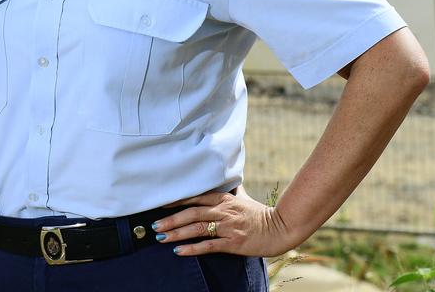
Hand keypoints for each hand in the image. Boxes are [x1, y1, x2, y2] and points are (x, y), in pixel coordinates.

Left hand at [153, 188, 298, 257]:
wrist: (279, 228)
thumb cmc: (259, 214)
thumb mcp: (244, 199)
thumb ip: (231, 193)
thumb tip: (225, 184)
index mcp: (225, 199)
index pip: (196, 197)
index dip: (177, 201)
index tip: (161, 204)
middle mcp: (224, 211)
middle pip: (192, 213)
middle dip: (171, 219)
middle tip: (154, 225)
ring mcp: (228, 227)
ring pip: (197, 228)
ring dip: (177, 233)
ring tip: (161, 237)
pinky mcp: (232, 242)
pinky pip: (208, 245)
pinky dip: (191, 248)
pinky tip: (178, 251)